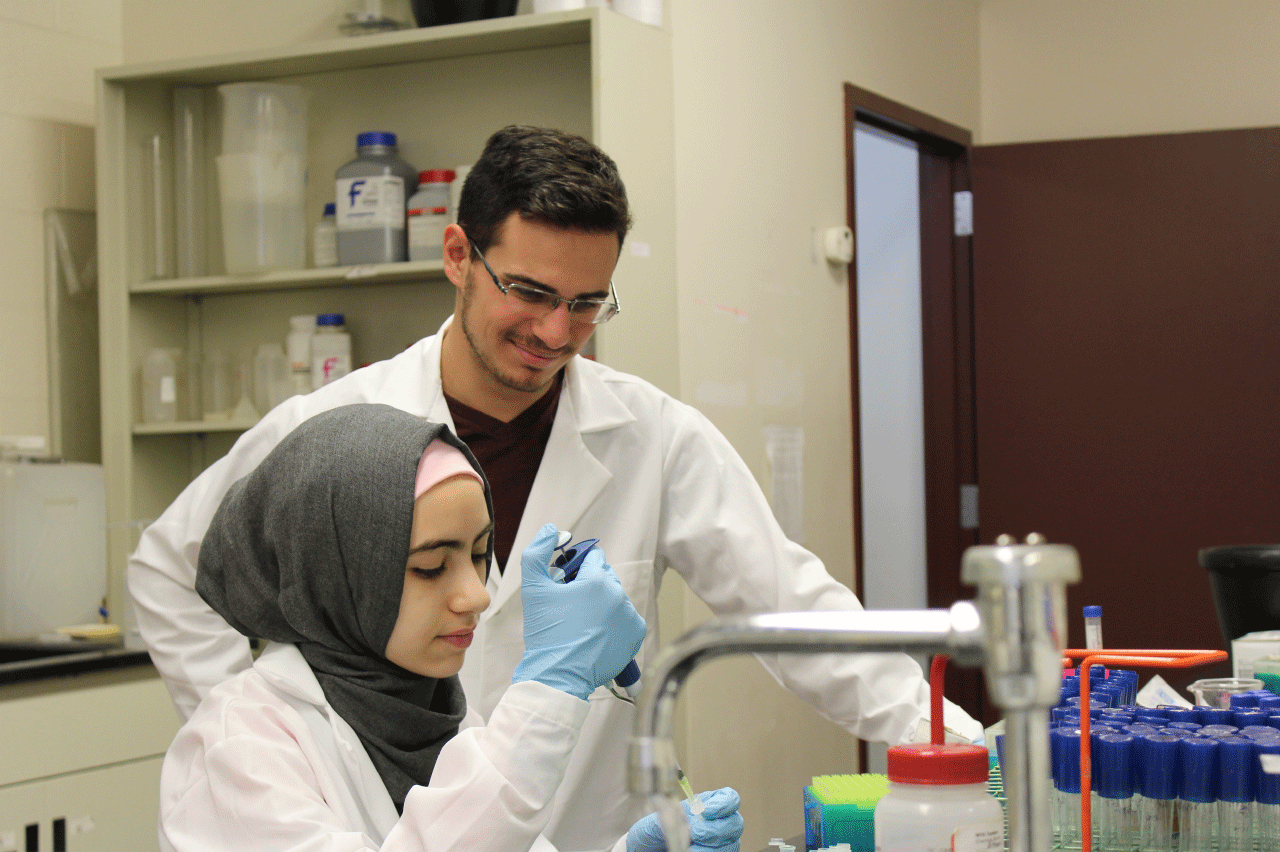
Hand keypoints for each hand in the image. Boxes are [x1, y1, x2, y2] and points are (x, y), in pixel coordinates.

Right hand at [511, 524, 645, 699]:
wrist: (558, 675)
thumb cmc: (546, 634)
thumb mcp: (533, 589)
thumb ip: (536, 553)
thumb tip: (551, 529)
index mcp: (596, 580)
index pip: (593, 558)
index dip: (578, 567)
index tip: (567, 582)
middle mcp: (618, 595)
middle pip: (606, 577)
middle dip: (591, 585)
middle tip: (572, 605)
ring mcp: (629, 615)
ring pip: (616, 597)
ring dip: (603, 603)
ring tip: (583, 622)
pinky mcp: (636, 634)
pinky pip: (627, 618)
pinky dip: (616, 622)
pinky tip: (598, 632)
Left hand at [627, 787, 743, 851]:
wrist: (649, 850)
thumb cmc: (651, 834)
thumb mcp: (653, 822)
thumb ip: (664, 816)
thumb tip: (674, 808)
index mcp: (706, 805)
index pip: (730, 798)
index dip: (724, 803)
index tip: (706, 811)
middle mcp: (717, 822)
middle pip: (735, 823)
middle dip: (717, 829)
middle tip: (696, 834)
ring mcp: (719, 842)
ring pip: (732, 844)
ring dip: (712, 848)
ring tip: (691, 849)